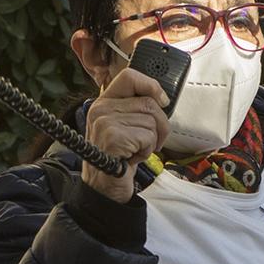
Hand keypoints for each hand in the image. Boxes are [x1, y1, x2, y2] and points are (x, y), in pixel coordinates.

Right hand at [80, 69, 169, 203]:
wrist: (104, 187)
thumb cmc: (118, 157)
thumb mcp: (124, 127)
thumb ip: (136, 109)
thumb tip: (161, 97)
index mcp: (104, 102)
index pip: (130, 76)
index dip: (151, 85)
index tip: (162, 100)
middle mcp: (101, 109)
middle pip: (149, 102)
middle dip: (159, 125)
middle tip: (150, 141)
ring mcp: (105, 123)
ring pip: (151, 121)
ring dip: (152, 141)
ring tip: (136, 150)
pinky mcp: (113, 137)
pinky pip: (147, 136)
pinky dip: (147, 151)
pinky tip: (132, 158)